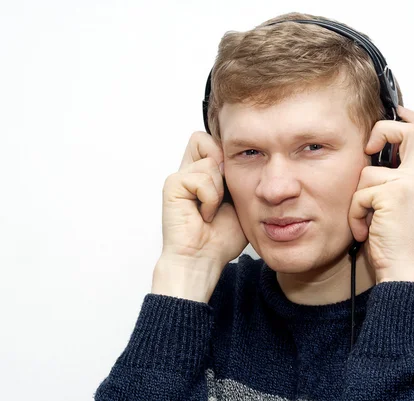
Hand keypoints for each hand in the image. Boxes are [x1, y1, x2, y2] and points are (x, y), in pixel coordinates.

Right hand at [152, 131, 247, 301]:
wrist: (203, 260)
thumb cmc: (221, 237)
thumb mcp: (241, 200)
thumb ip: (239, 176)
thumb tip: (237, 156)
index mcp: (203, 174)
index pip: (212, 141)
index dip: (227, 154)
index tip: (234, 182)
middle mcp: (189, 172)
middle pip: (203, 139)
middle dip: (222, 163)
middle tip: (224, 193)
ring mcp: (179, 178)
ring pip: (210, 161)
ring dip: (219, 189)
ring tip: (213, 210)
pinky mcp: (173, 186)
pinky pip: (203, 178)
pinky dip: (211, 199)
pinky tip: (204, 216)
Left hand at [348, 106, 413, 285]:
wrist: (401, 269)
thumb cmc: (393, 241)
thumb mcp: (392, 206)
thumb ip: (387, 182)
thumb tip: (367, 162)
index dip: (407, 119)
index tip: (395, 111)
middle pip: (409, 131)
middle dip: (384, 130)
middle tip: (367, 147)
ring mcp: (407, 185)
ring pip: (366, 173)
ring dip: (358, 201)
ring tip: (367, 221)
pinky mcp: (392, 195)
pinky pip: (359, 194)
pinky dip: (355, 214)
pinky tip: (366, 230)